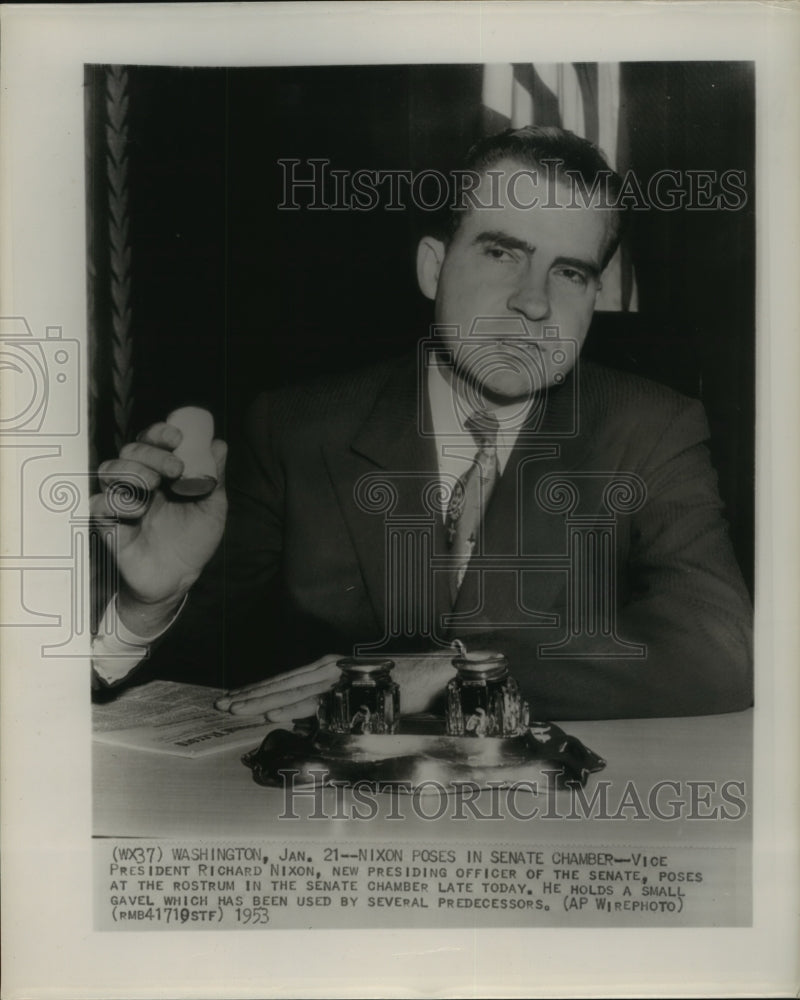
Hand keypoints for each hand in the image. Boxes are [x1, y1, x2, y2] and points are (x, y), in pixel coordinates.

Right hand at [91, 419, 226, 634]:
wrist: (176, 578)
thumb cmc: (193, 541)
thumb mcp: (212, 508)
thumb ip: (214, 477)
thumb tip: (219, 444)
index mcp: (162, 473)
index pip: (152, 441)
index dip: (160, 433)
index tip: (177, 437)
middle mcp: (138, 482)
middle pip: (131, 450)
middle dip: (152, 453)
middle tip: (174, 469)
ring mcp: (120, 501)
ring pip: (109, 469)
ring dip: (132, 472)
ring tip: (153, 487)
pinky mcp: (106, 523)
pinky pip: (98, 503)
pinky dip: (116, 503)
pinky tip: (137, 514)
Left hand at [214, 653, 456, 721]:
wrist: (428, 675)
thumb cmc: (395, 686)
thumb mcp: (357, 693)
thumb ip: (332, 702)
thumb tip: (308, 718)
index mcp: (326, 668)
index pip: (285, 680)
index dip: (257, 688)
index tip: (233, 697)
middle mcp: (326, 668)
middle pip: (280, 683)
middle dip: (248, 694)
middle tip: (220, 704)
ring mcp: (336, 678)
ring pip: (290, 691)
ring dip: (260, 700)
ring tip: (235, 709)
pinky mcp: (348, 690)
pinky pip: (313, 702)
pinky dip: (290, 706)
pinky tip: (271, 713)